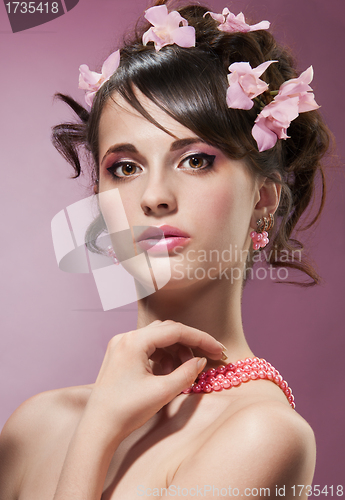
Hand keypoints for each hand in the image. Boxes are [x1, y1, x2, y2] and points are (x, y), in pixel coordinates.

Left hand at [86, 320, 223, 439]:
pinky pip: (147, 348)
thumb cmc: (126, 411)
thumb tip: (200, 361)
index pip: (175, 331)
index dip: (200, 338)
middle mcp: (125, 337)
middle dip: (189, 343)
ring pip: (157, 338)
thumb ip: (186, 373)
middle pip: (166, 330)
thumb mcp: (162, 392)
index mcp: (134, 341)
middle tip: (208, 356)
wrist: (98, 428)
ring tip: (187, 369)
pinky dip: (163, 356)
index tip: (218, 349)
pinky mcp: (120, 355)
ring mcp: (121, 345)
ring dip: (176, 350)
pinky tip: (170, 371)